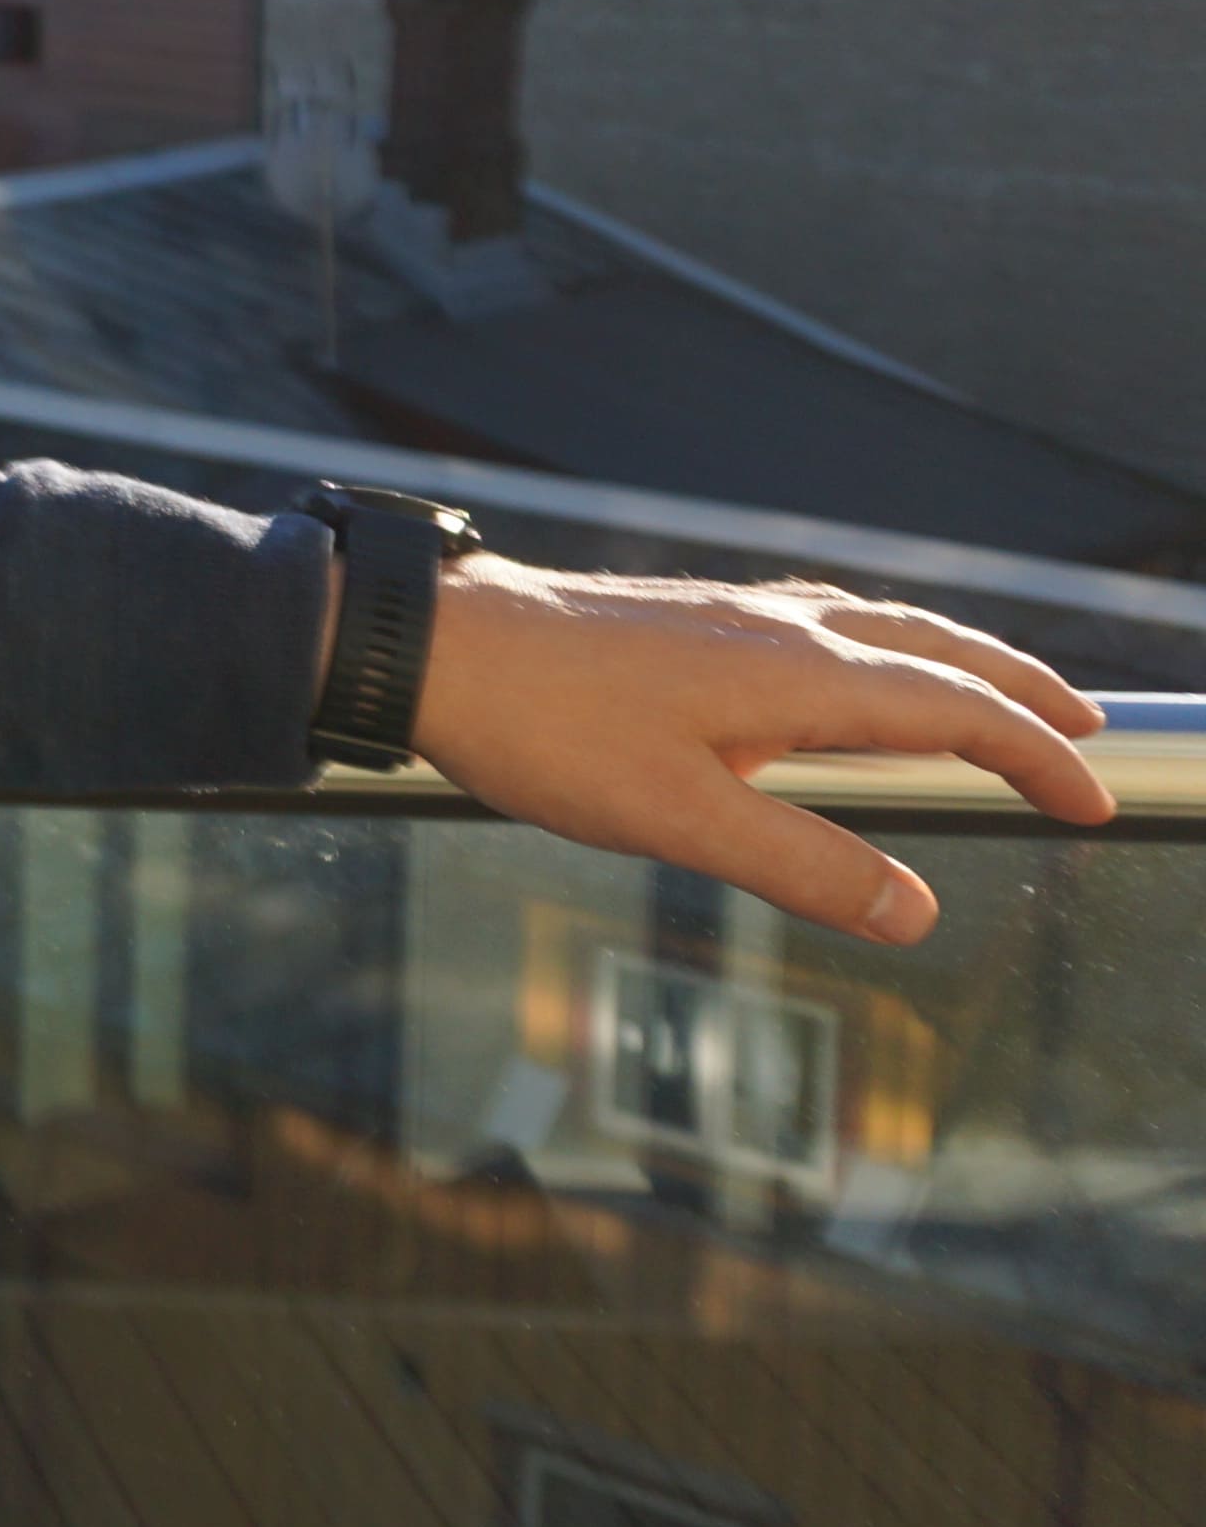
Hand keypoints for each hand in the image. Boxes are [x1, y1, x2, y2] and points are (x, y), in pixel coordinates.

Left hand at [405, 556, 1113, 942]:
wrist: (432, 644)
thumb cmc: (544, 728)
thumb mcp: (678, 821)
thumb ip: (801, 866)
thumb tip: (915, 912)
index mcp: (800, 672)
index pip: (958, 710)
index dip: (1035, 755)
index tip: (1095, 800)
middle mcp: (782, 626)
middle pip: (937, 649)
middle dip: (1021, 690)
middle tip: (1091, 729)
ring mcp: (734, 614)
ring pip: (882, 628)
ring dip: (956, 662)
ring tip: (999, 698)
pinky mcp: (691, 618)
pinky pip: (825, 624)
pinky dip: (883, 647)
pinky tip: (857, 672)